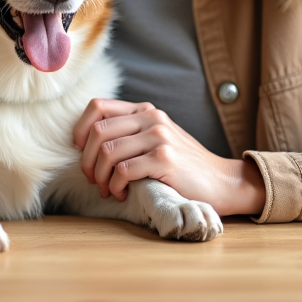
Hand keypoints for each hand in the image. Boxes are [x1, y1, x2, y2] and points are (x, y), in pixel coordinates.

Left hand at [73, 98, 265, 216]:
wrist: (221, 181)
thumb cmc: (184, 165)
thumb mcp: (157, 137)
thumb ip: (130, 132)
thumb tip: (88, 143)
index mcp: (145, 110)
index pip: (97, 107)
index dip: (80, 129)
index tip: (80, 151)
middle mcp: (151, 118)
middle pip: (97, 131)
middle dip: (87, 160)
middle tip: (93, 179)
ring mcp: (158, 137)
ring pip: (107, 152)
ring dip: (100, 177)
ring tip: (107, 190)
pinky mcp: (164, 159)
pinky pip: (123, 170)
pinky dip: (115, 186)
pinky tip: (122, 194)